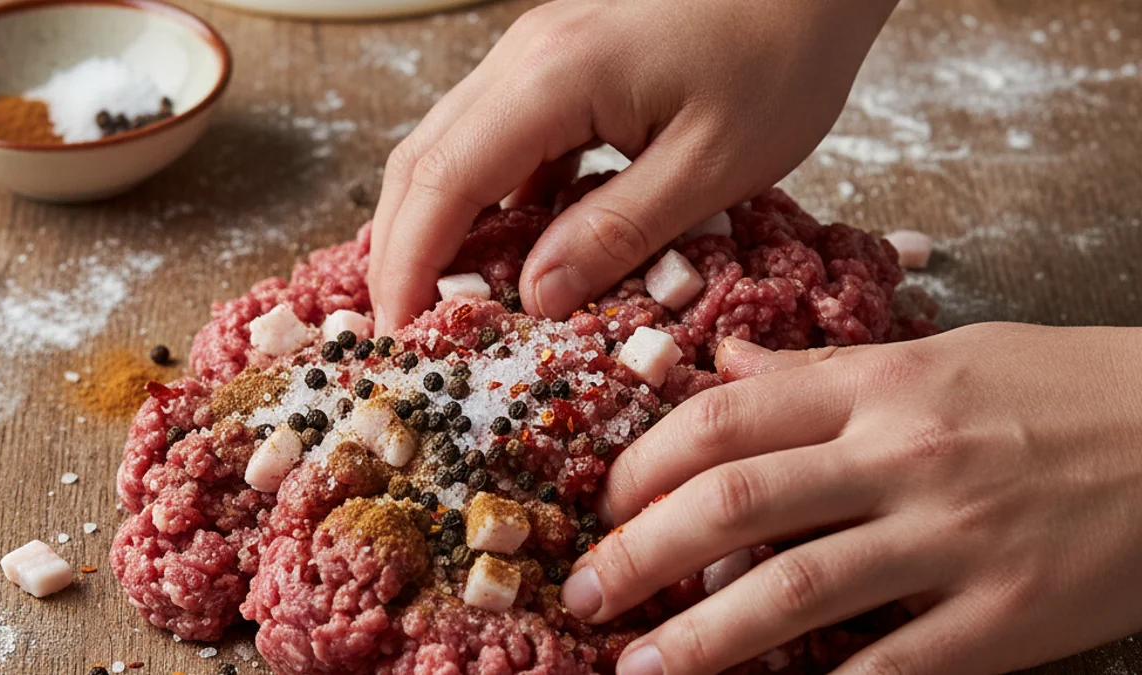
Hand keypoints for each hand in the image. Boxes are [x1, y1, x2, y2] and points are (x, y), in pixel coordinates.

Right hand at [368, 0, 897, 333]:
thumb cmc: (780, 55)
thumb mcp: (710, 165)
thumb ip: (616, 232)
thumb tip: (536, 296)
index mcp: (553, 79)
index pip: (444, 181)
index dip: (410, 264)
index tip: (399, 333)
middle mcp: (523, 58)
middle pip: (423, 161)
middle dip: (402, 249)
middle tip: (407, 328)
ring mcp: (535, 55)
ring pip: (449, 147)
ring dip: (435, 224)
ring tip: (445, 300)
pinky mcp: (558, 65)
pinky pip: (496, 140)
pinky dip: (483, 200)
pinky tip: (506, 249)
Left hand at [562, 323, 1141, 674]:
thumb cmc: (1059, 390)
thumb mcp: (938, 354)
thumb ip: (822, 366)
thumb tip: (720, 363)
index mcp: (879, 384)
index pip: (724, 418)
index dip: (645, 466)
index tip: (607, 507)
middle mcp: (904, 454)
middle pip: (735, 503)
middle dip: (642, 555)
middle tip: (586, 594)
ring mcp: (955, 537)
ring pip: (795, 592)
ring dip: (702, 641)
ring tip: (640, 673)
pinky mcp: (1007, 616)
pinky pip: (891, 667)